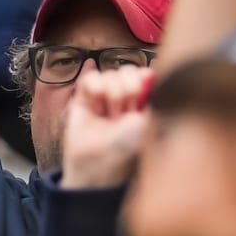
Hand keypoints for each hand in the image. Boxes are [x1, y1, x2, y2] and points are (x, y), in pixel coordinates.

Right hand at [62, 66, 152, 188]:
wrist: (98, 164)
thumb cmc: (127, 149)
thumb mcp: (147, 123)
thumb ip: (152, 96)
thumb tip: (150, 72)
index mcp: (143, 102)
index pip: (146, 74)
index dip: (143, 79)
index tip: (141, 97)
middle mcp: (124, 98)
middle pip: (128, 71)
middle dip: (128, 88)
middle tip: (125, 111)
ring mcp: (104, 97)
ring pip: (110, 73)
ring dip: (112, 92)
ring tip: (110, 114)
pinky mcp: (84, 99)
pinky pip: (91, 77)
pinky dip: (95, 85)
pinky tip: (96, 102)